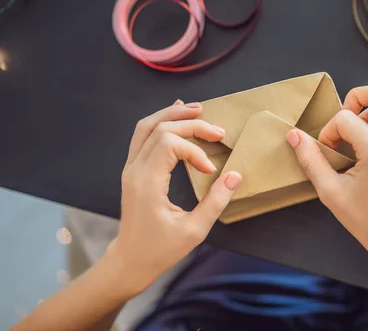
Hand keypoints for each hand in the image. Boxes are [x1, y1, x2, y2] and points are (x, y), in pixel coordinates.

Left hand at [106, 100, 241, 295]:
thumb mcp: (194, 231)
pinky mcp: (132, 169)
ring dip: (173, 115)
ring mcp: (130, 167)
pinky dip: (160, 121)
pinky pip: (142, 135)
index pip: (170, 145)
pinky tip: (176, 113)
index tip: (211, 170)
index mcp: (147, 183)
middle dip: (191, 125)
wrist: (130, 260)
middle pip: (160, 129)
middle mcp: (134, 170)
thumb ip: (215, 201)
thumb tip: (235, 175)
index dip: (195, 150)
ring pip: (146, 126)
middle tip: (218, 131)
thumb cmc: (161, 249)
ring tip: (198, 109)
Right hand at [285, 85, 367, 254]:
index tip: (327, 154)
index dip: (329, 131)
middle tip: (342, 123)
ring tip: (350, 138)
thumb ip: (311, 159)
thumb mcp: (330, 191)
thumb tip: (293, 135)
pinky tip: (360, 150)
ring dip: (365, 112)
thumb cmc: (364, 219)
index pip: (346, 117)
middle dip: (356, 99)